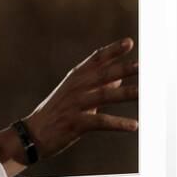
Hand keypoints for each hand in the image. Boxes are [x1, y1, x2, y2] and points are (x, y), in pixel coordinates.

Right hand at [23, 37, 138, 160]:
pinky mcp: (75, 123)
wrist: (32, 134)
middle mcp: (75, 88)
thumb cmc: (55, 113)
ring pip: (103, 95)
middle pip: (102, 75)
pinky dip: (117, 123)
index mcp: (74, 79)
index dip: (112, 51)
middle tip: (143, 65)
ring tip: (144, 92)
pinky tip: (134, 126)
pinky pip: (100, 122)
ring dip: (125, 93)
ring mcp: (74, 105)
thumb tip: (118, 78)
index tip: (129, 42)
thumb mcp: (73, 95)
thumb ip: (96, 86)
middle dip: (123, 68)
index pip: (95, 60)